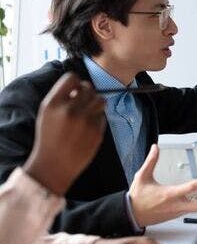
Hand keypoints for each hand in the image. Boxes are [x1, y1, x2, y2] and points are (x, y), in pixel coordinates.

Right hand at [23, 73, 105, 194]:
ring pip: (101, 100)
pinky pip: (103, 116)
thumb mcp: (47, 114)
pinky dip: (97, 118)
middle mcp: (70, 110)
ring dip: (96, 103)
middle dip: (87, 93)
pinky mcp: (97, 132)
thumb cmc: (50, 138)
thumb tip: (80, 86)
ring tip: (87, 111)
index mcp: (53, 104)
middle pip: (88, 88)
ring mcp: (85, 121)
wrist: (54, 165)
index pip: (71, 78)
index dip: (76, 82)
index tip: (75, 89)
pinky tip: (88, 127)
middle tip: (82, 103)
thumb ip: (61, 97)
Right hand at [129, 144, 196, 226]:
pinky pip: (193, 210)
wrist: (131, 215)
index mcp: (170, 194)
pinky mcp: (177, 215)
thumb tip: (155, 147)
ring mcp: (178, 212)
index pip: (191, 187)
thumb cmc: (137, 197)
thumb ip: (151, 161)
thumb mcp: (142, 176)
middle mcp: (176, 205)